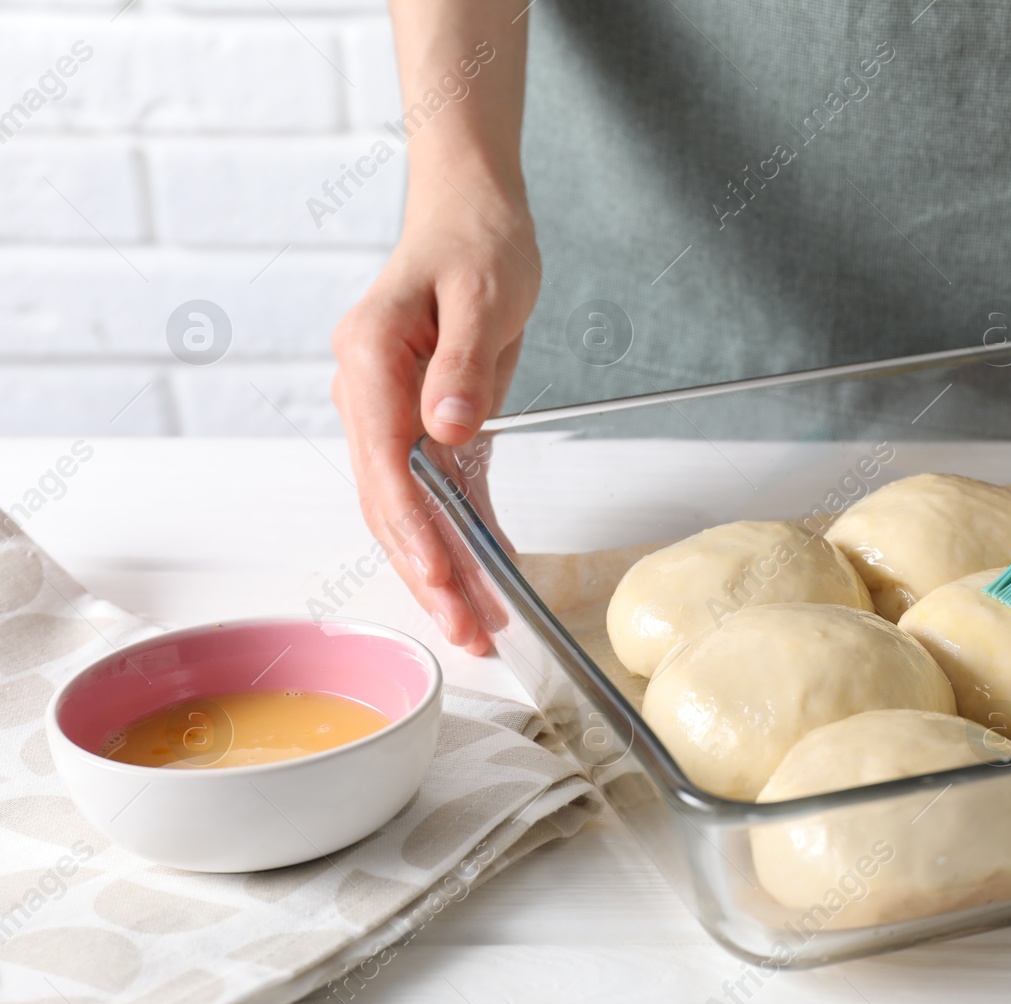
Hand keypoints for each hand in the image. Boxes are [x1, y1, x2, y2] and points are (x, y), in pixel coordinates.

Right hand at [331, 184, 539, 653]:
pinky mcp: (422, 422)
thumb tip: (444, 427)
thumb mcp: (484, 291)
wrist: (469, 211)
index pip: (385, 463)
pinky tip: (489, 576)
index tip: (444, 578)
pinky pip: (439, 491)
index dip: (415, 530)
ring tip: (478, 626)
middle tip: (467, 630)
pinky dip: (462, 535)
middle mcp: (367, 393)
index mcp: (371, 358)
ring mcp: (389, 412)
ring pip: (408, 509)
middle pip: (390, 502)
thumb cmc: (475, 239)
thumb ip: (462, 361)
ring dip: (441, 569)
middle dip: (427, 571)